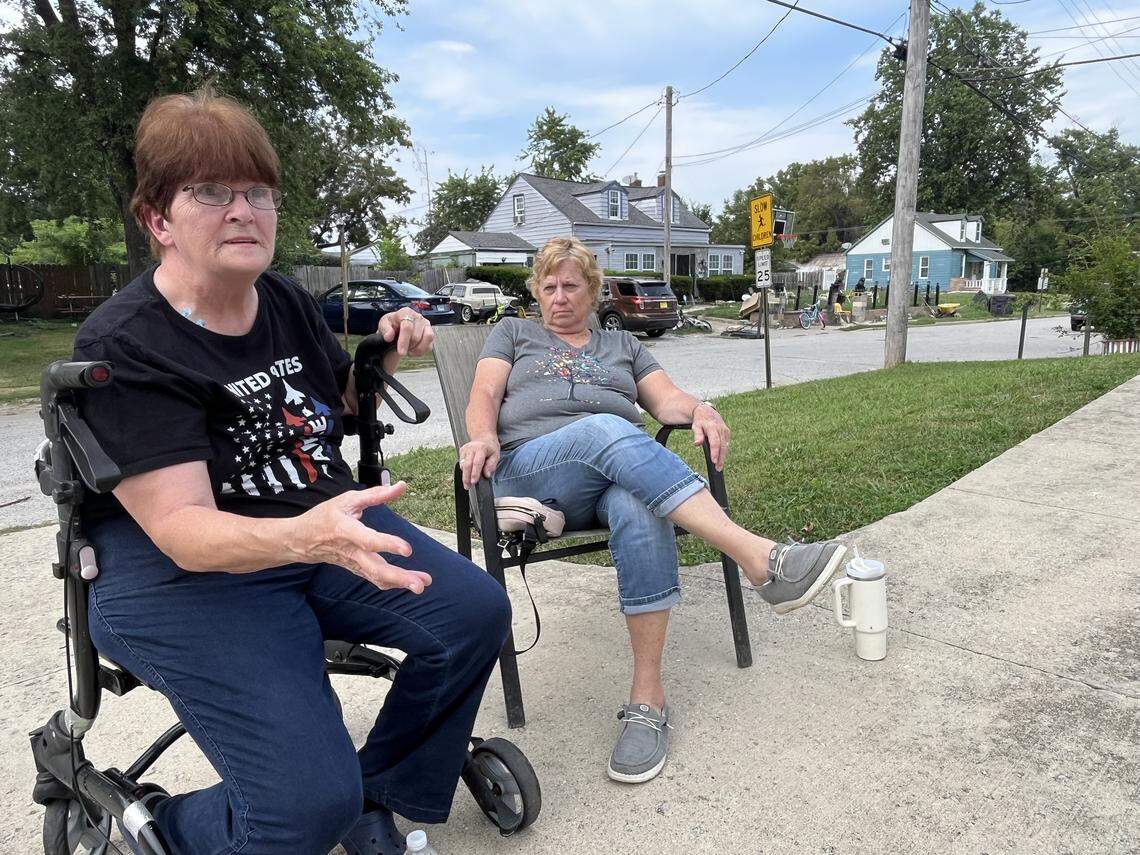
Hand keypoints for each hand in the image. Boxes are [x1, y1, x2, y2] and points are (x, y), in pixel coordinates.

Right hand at [291, 482, 431, 592]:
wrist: (301, 540)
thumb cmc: (324, 517)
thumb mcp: (347, 500)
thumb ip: (376, 494)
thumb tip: (401, 486)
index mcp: (346, 531)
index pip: (369, 540)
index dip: (388, 545)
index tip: (408, 550)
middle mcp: (351, 551)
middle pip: (375, 569)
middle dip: (399, 578)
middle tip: (420, 584)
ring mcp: (354, 564)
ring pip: (377, 577)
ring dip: (400, 583)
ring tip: (422, 584)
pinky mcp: (356, 570)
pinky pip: (375, 579)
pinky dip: (393, 583)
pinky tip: (411, 581)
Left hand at [378, 309, 433, 357]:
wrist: (397, 329)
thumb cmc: (392, 326)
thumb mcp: (383, 325)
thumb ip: (385, 329)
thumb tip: (389, 336)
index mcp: (406, 312)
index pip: (407, 327)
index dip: (404, 341)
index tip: (401, 352)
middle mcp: (418, 317)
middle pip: (416, 336)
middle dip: (408, 345)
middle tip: (401, 348)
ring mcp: (426, 325)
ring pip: (427, 339)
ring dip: (416, 348)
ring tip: (408, 348)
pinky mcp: (430, 333)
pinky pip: (430, 345)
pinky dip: (421, 351)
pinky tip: (413, 350)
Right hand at [458, 436, 499, 489]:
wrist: (484, 437)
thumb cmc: (490, 447)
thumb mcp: (496, 455)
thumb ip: (491, 465)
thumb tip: (486, 474)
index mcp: (481, 448)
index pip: (477, 463)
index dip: (475, 473)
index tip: (474, 482)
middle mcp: (471, 448)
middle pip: (467, 465)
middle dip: (466, 477)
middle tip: (467, 486)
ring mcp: (465, 449)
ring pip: (462, 465)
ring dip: (465, 475)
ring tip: (468, 483)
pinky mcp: (461, 451)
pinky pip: (461, 463)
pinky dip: (464, 470)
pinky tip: (468, 473)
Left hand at [692, 404, 729, 470]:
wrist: (707, 412)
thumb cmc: (700, 421)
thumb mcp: (695, 426)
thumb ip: (697, 435)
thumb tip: (697, 444)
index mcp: (712, 427)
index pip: (715, 442)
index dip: (715, 452)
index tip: (714, 461)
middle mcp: (721, 429)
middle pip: (722, 446)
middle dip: (721, 458)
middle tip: (718, 468)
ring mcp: (725, 431)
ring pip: (726, 446)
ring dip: (723, 457)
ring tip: (719, 467)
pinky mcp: (727, 433)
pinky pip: (726, 444)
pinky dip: (724, 452)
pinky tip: (721, 459)